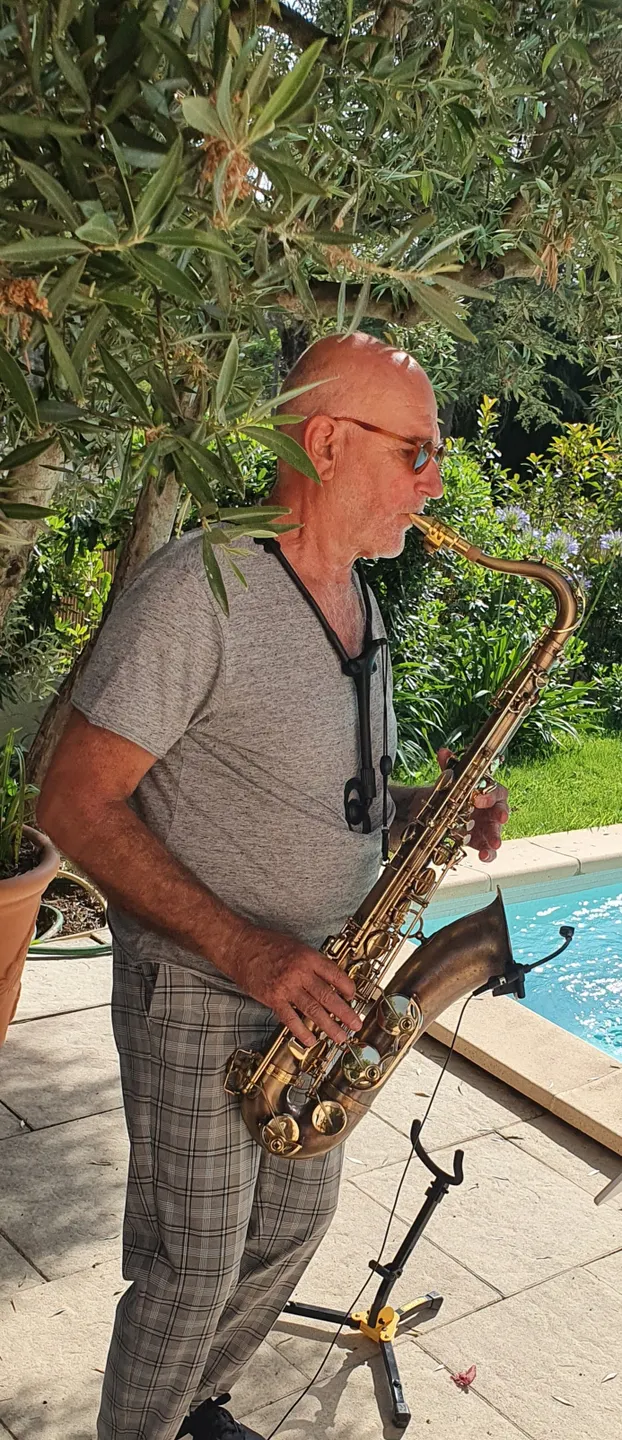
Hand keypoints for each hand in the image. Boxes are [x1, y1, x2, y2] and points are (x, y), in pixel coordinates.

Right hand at [223, 920, 362, 1048]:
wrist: (240, 946)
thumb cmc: (267, 944)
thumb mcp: (296, 946)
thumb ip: (312, 962)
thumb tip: (329, 979)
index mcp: (308, 957)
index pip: (335, 975)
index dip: (348, 988)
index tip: (354, 997)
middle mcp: (300, 972)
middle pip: (328, 996)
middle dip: (345, 1013)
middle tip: (356, 1024)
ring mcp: (286, 987)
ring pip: (313, 1010)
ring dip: (329, 1026)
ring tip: (340, 1037)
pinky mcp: (273, 998)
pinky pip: (290, 1018)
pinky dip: (302, 1031)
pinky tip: (311, 1040)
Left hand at [438, 747, 508, 862]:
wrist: (442, 813)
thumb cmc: (454, 795)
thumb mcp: (450, 781)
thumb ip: (449, 767)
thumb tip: (444, 752)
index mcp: (487, 792)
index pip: (495, 790)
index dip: (489, 795)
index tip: (479, 799)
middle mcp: (490, 809)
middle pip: (501, 811)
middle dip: (501, 815)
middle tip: (500, 819)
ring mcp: (487, 826)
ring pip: (497, 832)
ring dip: (497, 837)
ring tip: (495, 843)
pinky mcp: (481, 842)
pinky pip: (489, 849)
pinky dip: (489, 853)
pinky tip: (484, 856)